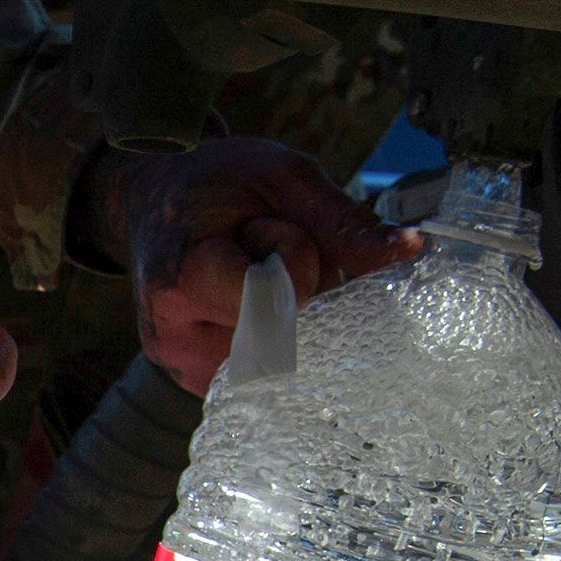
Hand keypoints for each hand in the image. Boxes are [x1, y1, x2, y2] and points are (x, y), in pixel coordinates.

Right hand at [89, 137, 422, 393]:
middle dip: (300, 289)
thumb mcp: (282, 177)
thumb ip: (342, 221)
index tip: (260, 225)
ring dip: (291, 314)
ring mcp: (183, 367)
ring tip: (247, 275)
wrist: (152, 203)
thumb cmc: (215, 182)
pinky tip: (243, 303)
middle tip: (254, 248)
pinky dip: (274, 333)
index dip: (294, 258)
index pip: (279, 296)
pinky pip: (269, 366)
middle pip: (290, 331)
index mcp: (183, 278)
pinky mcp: (197, 383)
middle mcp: (176, 337)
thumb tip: (408, 251)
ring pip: (286, 354)